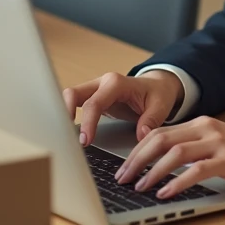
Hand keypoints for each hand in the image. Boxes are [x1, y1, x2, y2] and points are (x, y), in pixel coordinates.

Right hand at [63, 70, 184, 145]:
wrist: (157, 87)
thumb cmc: (157, 94)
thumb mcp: (161, 106)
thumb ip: (151, 119)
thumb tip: (141, 135)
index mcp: (117, 83)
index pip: (95, 102)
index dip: (88, 122)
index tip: (86, 141)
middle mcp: (102, 83)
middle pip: (73, 94)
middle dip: (65, 114)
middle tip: (68, 139)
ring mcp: (95, 90)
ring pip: (69, 97)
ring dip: (63, 114)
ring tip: (64, 138)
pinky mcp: (92, 98)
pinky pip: (74, 104)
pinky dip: (67, 116)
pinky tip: (68, 133)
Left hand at [115, 116, 224, 198]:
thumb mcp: (216, 142)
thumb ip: (193, 147)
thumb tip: (161, 164)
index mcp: (200, 124)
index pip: (159, 132)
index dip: (137, 150)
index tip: (124, 166)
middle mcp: (205, 129)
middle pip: (161, 140)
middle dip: (137, 160)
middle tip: (123, 177)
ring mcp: (217, 143)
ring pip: (174, 154)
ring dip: (152, 172)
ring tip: (140, 187)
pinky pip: (196, 171)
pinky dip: (177, 182)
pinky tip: (166, 193)